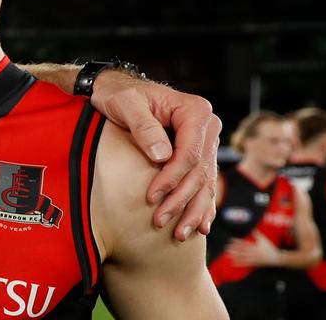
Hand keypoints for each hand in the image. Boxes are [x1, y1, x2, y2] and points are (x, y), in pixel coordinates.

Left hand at [90, 71, 220, 240]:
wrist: (118, 91)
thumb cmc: (119, 95)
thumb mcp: (126, 104)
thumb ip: (144, 126)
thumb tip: (162, 156)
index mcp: (195, 111)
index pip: (190, 153)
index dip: (172, 178)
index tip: (151, 197)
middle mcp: (207, 127)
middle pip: (200, 171)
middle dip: (181, 200)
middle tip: (161, 222)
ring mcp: (206, 141)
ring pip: (205, 182)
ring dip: (193, 210)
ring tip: (179, 233)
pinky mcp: (199, 154)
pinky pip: (205, 182)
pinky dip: (202, 205)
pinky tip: (200, 226)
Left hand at [225, 232, 279, 266]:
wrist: (276, 258)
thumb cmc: (270, 248)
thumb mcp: (264, 240)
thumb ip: (258, 235)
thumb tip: (253, 229)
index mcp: (255, 246)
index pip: (244, 244)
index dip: (237, 242)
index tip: (230, 240)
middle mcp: (254, 252)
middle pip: (242, 251)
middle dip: (234, 249)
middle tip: (226, 248)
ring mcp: (254, 258)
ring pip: (242, 257)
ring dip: (235, 256)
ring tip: (228, 255)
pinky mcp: (255, 263)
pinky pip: (246, 264)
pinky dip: (239, 264)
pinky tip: (233, 263)